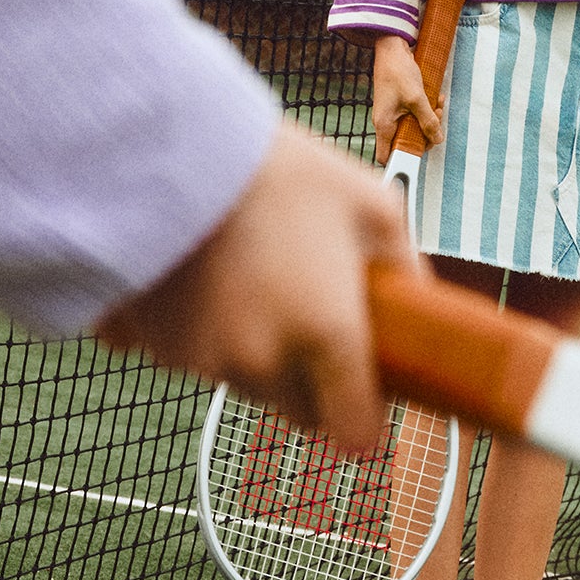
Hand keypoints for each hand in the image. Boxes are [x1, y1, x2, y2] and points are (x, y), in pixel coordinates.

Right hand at [96, 120, 409, 453]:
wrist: (174, 145)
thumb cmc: (281, 169)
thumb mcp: (368, 201)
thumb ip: (405, 264)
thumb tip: (422, 303)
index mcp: (328, 334)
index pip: (356, 433)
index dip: (362, 415)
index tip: (361, 390)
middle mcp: (266, 361)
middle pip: (297, 407)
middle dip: (307, 376)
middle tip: (304, 312)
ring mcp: (206, 357)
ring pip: (244, 382)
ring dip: (253, 352)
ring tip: (252, 279)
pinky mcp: (158, 344)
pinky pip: (193, 358)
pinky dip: (202, 333)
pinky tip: (208, 279)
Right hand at [372, 32, 442, 164]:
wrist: (392, 48)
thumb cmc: (398, 71)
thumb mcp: (417, 98)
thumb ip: (428, 120)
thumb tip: (437, 139)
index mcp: (384, 125)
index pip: (386, 156)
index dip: (402, 159)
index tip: (420, 152)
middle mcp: (386, 122)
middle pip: (406, 142)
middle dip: (425, 134)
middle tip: (436, 121)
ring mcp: (392, 113)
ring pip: (413, 127)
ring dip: (428, 119)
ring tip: (437, 105)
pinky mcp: (399, 104)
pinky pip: (414, 114)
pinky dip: (426, 109)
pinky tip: (435, 98)